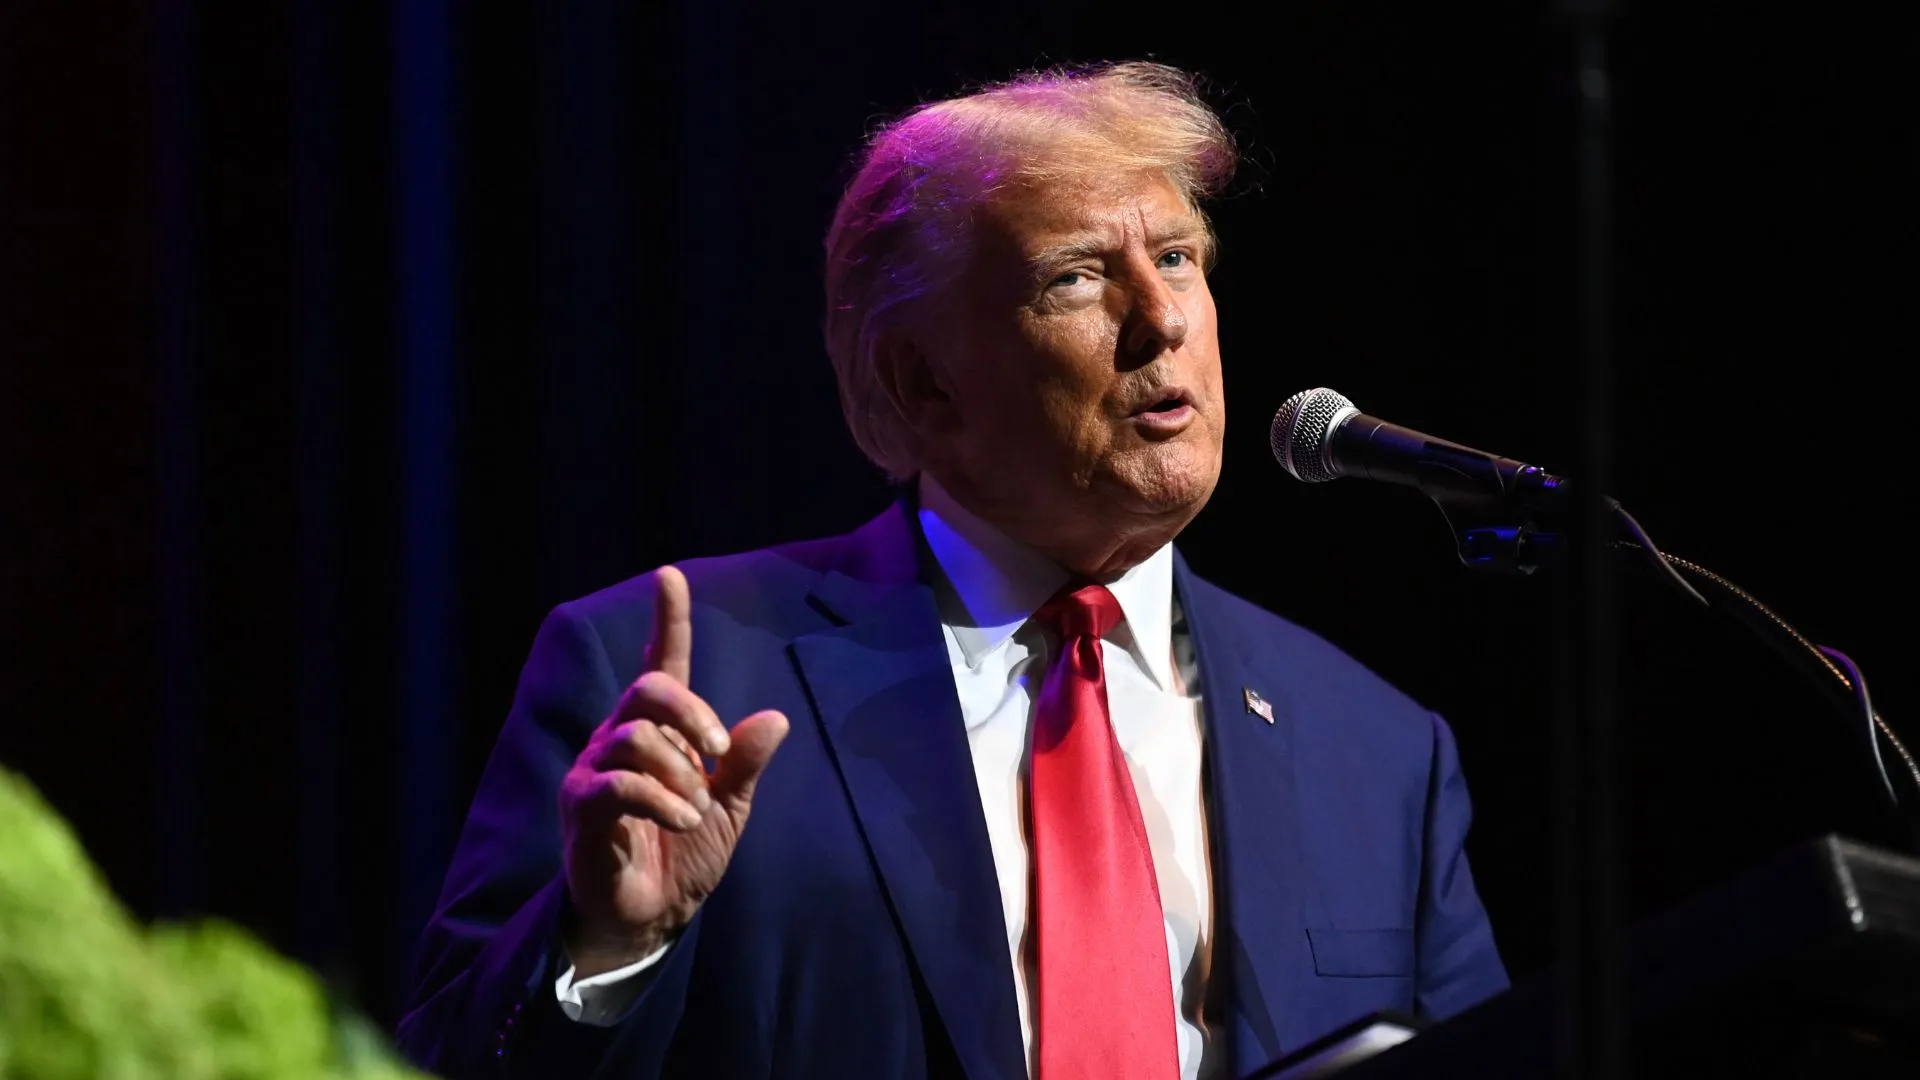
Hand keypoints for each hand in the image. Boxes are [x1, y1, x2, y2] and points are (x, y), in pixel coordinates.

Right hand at [557, 566, 789, 976]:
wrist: (649, 916)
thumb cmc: (683, 855)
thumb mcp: (730, 809)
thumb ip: (746, 765)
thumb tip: (776, 717)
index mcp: (659, 733)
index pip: (661, 663)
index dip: (667, 620)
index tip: (670, 575)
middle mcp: (619, 741)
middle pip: (646, 689)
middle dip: (691, 711)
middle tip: (719, 750)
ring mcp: (594, 772)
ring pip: (635, 737)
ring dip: (681, 773)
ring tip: (697, 810)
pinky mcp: (582, 809)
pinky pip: (619, 785)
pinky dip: (661, 800)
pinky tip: (684, 820)